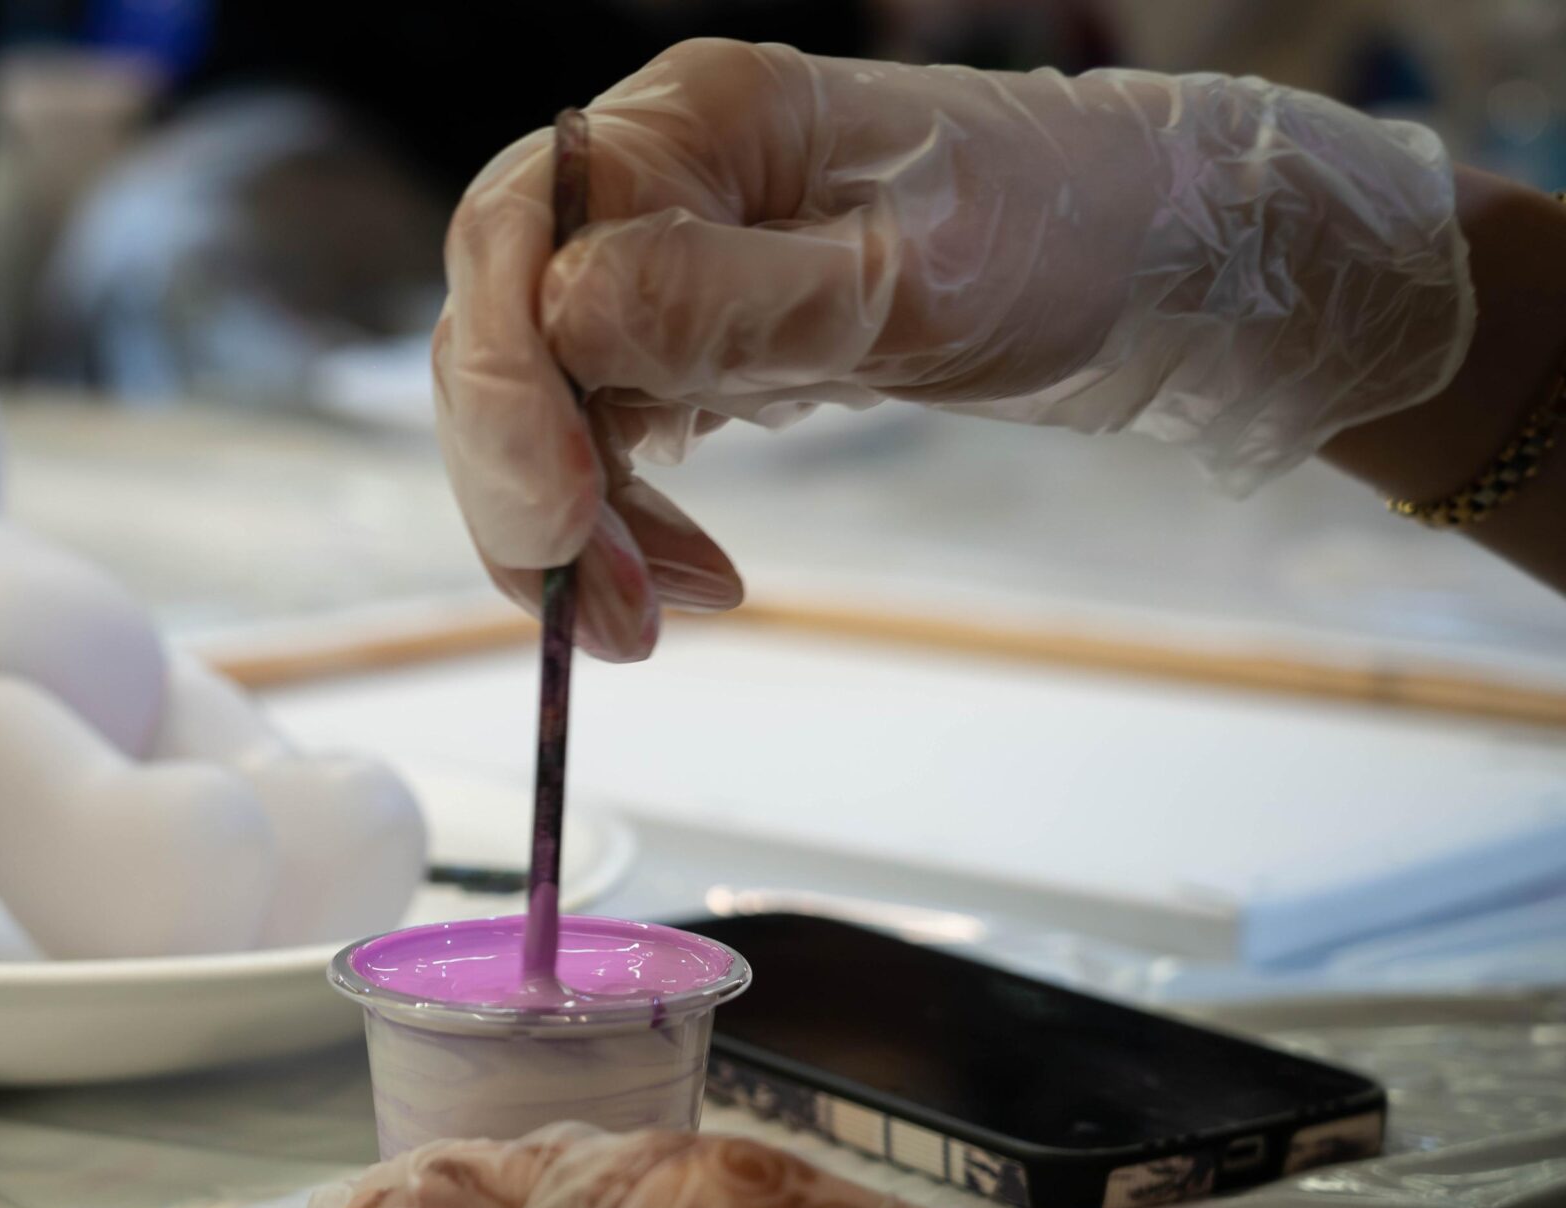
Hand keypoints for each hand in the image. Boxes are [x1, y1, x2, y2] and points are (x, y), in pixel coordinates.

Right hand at [435, 42, 1468, 658]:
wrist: (1173, 267)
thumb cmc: (1078, 239)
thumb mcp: (913, 285)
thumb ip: (730, 302)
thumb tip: (559, 321)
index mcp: (702, 118)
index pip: (516, 239)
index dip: (508, 386)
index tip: (566, 516)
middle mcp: (661, 178)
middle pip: (502, 330)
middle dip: (529, 486)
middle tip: (604, 615)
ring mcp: (671, 258)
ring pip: (541, 403)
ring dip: (574, 530)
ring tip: (653, 622)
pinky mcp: (694, 334)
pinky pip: (604, 436)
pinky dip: (625, 525)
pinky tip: (696, 579)